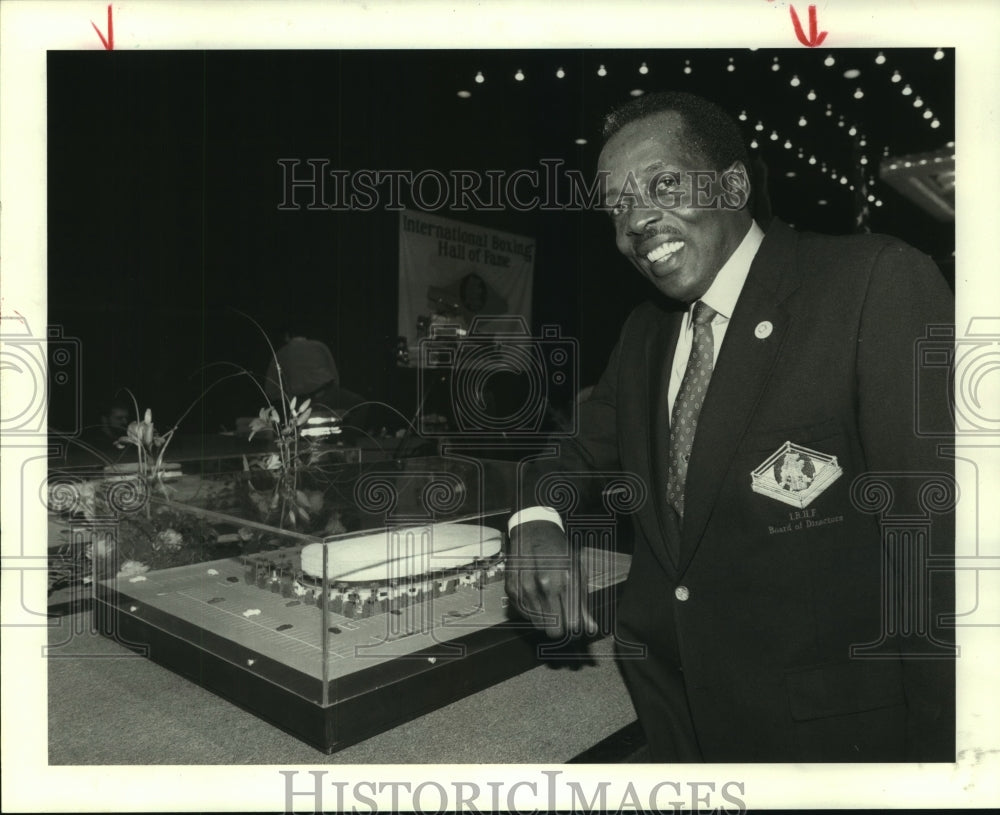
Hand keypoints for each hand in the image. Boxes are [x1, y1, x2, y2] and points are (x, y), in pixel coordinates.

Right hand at [505, 520, 597, 638]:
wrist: (534, 530)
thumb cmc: (559, 549)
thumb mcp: (578, 571)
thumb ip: (583, 601)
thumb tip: (591, 628)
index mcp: (565, 580)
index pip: (571, 623)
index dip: (575, 628)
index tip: (575, 624)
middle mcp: (544, 586)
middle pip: (553, 630)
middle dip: (560, 628)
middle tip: (563, 616)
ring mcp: (525, 588)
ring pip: (538, 625)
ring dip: (546, 618)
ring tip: (550, 600)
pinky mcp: (511, 589)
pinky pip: (524, 615)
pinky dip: (532, 610)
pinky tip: (537, 595)